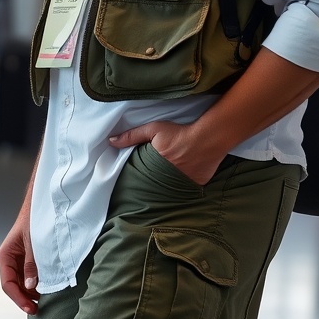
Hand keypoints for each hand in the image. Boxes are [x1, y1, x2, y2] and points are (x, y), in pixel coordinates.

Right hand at [0, 217, 39, 314]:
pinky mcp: (28, 261)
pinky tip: (46, 289)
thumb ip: (31, 264)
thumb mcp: (33, 243)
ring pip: (23, 284)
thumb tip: (31, 287)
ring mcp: (19, 262)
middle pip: (15, 287)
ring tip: (45, 301)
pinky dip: (37, 285)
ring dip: (32, 293)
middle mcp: (10, 261)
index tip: (31, 308)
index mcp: (5, 256)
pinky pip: (30, 277)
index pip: (8, 284)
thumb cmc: (34, 220)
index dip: (19, 298)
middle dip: (26, 298)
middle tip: (39, 310)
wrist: (42, 206)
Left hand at [109, 119, 224, 186]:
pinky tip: (181, 183)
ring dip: (166, 187)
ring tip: (163, 185)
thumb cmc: (180, 133)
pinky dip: (183, 186)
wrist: (208, 138)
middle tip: (149, 184)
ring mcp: (182, 184)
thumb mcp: (153, 130)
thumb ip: (131, 136)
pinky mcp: (196, 186)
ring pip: (170, 189)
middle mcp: (167, 179)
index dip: (139, 178)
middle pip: (155, 185)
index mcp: (155, 167)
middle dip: (151, 185)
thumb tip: (110, 141)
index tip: (134, 182)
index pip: (142, 177)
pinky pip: (186, 188)